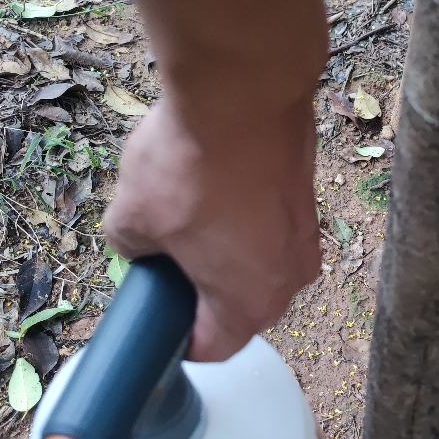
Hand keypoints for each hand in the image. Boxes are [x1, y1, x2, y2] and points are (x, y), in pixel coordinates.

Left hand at [104, 93, 320, 361]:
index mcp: (249, 304)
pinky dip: (245, 218)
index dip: (175, 337)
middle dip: (200, 291)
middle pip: (238, 308)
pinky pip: (271, 227)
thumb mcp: (130, 218)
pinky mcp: (308, 198)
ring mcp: (306, 238)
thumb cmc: (189, 164)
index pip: (212, 348)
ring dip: (225, 251)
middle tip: (164, 257)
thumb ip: (132, 252)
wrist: (243, 90)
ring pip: (258, 264)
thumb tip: (143, 247)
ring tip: (188, 210)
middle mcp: (289, 280)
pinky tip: (214, 184)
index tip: (153, 315)